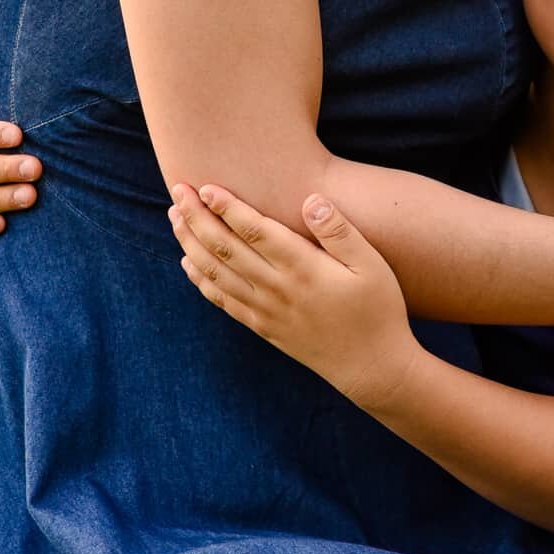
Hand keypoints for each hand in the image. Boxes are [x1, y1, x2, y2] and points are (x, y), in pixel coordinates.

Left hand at [169, 183, 420, 413]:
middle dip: (197, 217)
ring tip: (175, 218)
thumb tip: (311, 199)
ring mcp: (266, 311)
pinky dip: (201, 280)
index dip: (227, 207)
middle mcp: (277, 289)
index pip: (255, 230)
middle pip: (225, 248)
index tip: (205, 186)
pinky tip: (188, 262)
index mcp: (303, 269)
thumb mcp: (372, 265)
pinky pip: (222, 301)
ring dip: (191, 243)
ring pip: (216, 272)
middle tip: (178, 191)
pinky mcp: (262, 327)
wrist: (371, 367)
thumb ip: (340, 231)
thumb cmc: (378, 309)